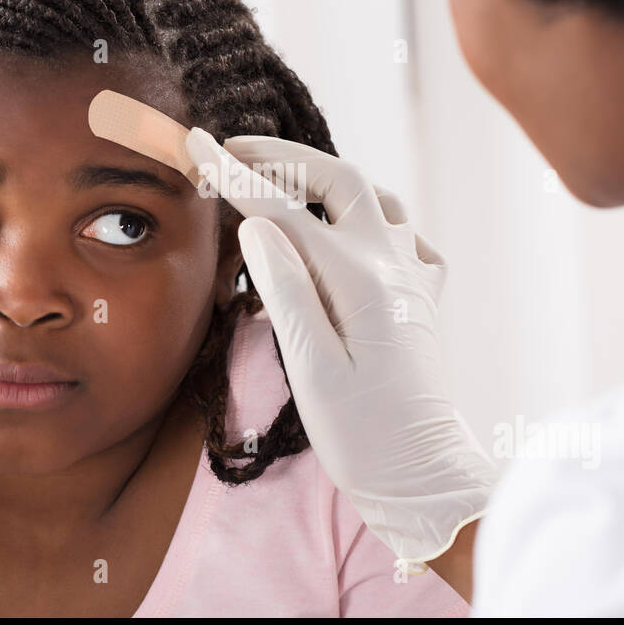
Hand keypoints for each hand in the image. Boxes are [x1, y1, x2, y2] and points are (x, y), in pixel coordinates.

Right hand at [184, 128, 497, 571]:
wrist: (425, 479)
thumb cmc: (364, 436)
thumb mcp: (313, 370)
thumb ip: (287, 290)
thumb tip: (258, 223)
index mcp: (358, 280)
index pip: (285, 210)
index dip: (236, 176)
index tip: (197, 145)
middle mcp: (392, 264)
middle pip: (339, 179)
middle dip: (284, 156)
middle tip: (233, 151)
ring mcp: (412, 277)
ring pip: (376, 197)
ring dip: (327, 178)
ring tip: (283, 179)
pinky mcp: (422, 298)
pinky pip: (403, 233)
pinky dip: (370, 216)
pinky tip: (350, 233)